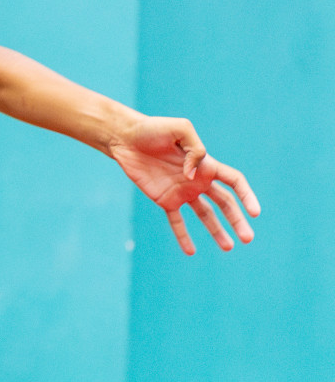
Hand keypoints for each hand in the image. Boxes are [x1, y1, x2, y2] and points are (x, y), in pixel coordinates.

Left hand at [110, 116, 260, 254]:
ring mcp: (182, 191)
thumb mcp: (180, 129)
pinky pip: (176, 221)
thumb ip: (194, 150)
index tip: (255, 213)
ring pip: (205, 215)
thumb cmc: (153, 129)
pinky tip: (190, 252)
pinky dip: (183, 236)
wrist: (126, 138)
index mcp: (207, 164)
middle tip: (248, 239)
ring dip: (217, 232)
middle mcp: (198, 180)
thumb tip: (193, 177)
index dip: (247, 196)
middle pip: (225, 204)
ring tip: (228, 248)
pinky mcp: (164, 199)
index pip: (235, 182)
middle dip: (237, 221)